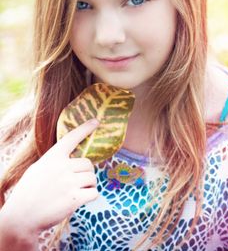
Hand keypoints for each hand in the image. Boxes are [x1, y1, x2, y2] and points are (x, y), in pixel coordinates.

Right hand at [0, 119, 99, 233]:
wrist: (22, 216)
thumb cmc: (29, 192)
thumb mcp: (38, 168)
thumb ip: (55, 162)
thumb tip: (72, 160)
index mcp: (53, 156)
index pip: (72, 137)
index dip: (85, 128)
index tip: (96, 121)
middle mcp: (63, 166)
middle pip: (88, 164)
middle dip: (85, 173)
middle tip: (76, 182)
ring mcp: (69, 182)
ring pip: (93, 178)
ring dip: (89, 185)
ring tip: (76, 191)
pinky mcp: (75, 198)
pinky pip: (94, 193)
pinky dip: (91, 196)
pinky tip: (81, 199)